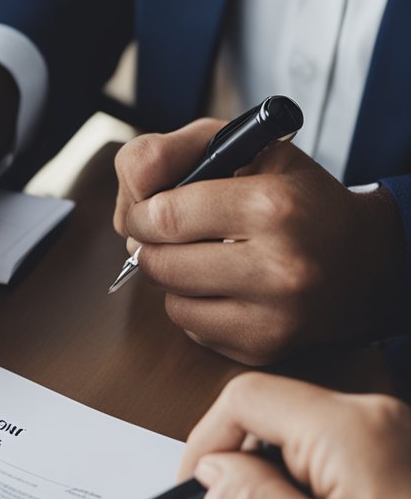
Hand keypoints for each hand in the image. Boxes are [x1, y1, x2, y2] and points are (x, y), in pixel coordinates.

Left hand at [113, 119, 407, 364]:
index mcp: (272, 206)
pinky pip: (192, 328)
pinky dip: (194, 306)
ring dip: (172, 277)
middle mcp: (277, 266)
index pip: (163, 216)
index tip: (145, 211)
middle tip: (167, 235)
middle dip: (150, 246)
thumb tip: (133, 185)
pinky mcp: (264, 347)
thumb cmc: (295, 198)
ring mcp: (272, 315)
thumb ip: (175, 152)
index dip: (141, 213)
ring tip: (203, 257)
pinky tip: (223, 287)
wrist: (365, 259)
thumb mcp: (245, 150)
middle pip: (159, 262)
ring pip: (170, 300)